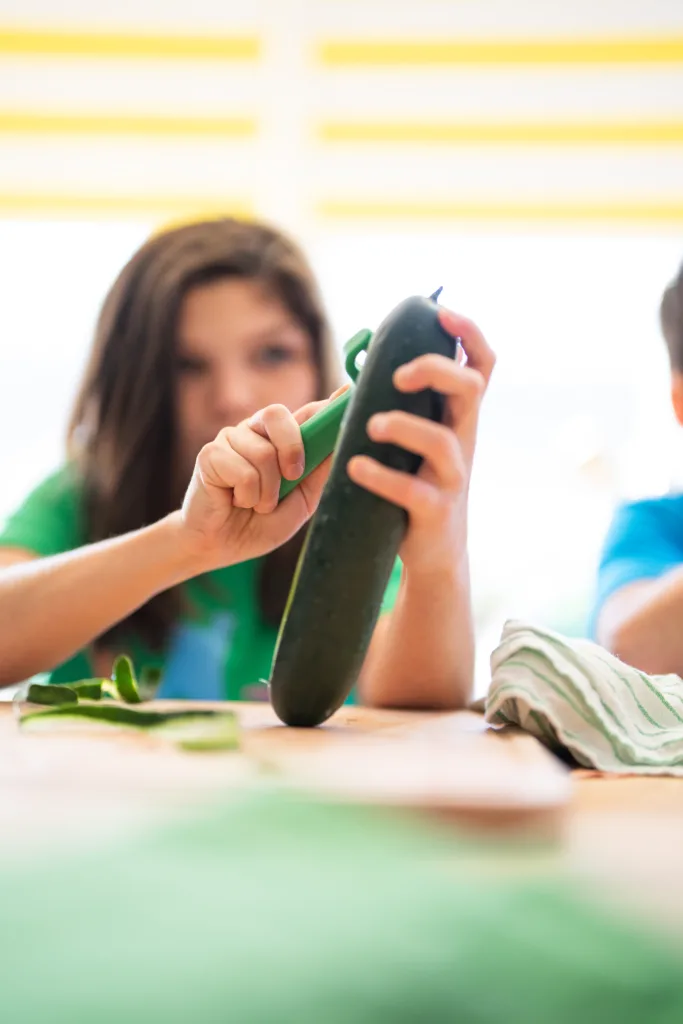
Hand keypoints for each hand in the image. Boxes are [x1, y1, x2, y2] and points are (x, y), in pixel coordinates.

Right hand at [179, 387, 347, 570]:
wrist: (222, 546)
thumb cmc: (261, 523)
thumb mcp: (301, 501)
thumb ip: (318, 473)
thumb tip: (339, 444)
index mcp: (280, 439)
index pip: (306, 412)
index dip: (327, 405)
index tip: (349, 392)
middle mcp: (255, 432)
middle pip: (277, 414)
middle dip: (292, 447)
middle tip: (292, 476)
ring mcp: (230, 440)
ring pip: (263, 453)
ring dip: (267, 491)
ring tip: (257, 503)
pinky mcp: (210, 455)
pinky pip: (243, 471)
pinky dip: (248, 496)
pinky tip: (237, 501)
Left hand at [347, 309, 494, 574]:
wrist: (435, 552)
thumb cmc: (419, 483)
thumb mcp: (421, 439)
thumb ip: (405, 404)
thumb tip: (362, 364)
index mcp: (459, 417)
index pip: (481, 364)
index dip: (469, 333)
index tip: (442, 313)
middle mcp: (463, 440)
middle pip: (468, 389)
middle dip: (436, 370)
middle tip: (398, 374)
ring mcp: (453, 478)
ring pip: (442, 442)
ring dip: (405, 426)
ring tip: (371, 425)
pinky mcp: (435, 512)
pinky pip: (414, 492)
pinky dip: (382, 477)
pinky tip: (356, 468)